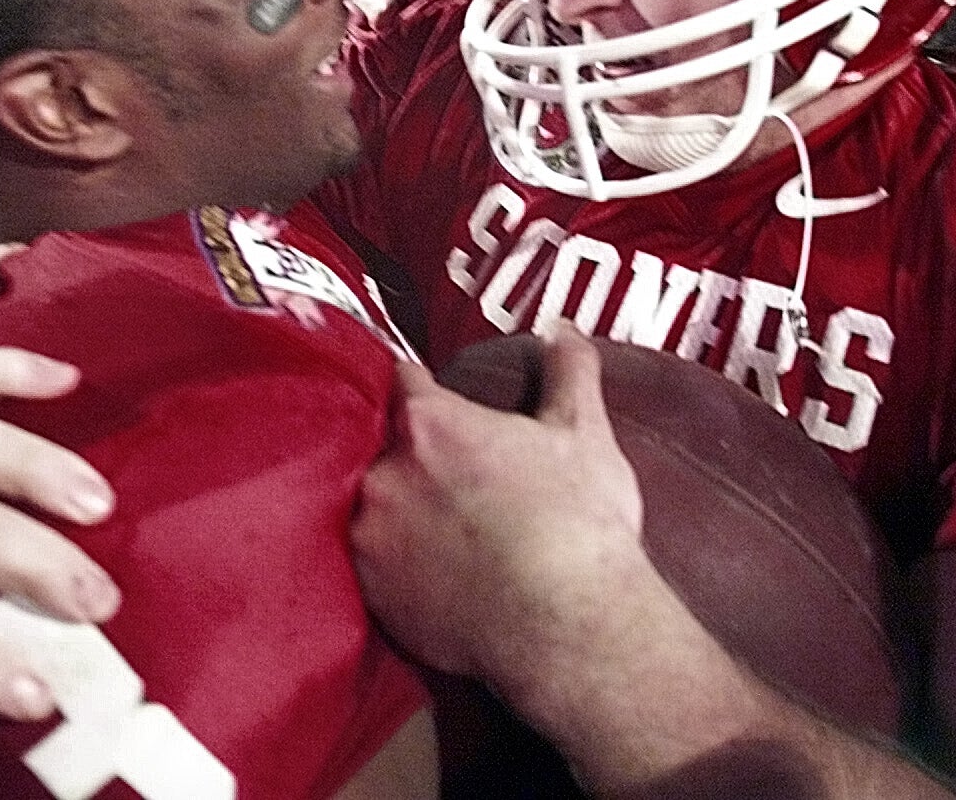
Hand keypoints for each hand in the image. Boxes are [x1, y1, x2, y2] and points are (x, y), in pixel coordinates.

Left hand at [352, 325, 640, 684]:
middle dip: (415, 457)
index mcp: (431, 423)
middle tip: (457, 481)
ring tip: (446, 532)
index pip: (404, 380)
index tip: (428, 394)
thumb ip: (568, 370)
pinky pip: (374, 565)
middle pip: (386, 447)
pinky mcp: (372, 594)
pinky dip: (397, 565)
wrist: (567, 627)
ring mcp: (372, 536)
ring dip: (400, 510)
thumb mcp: (583, 433)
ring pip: (375, 507)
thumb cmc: (578, 525)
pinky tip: (437, 574)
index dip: (421, 386)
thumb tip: (563, 328)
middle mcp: (386, 473)